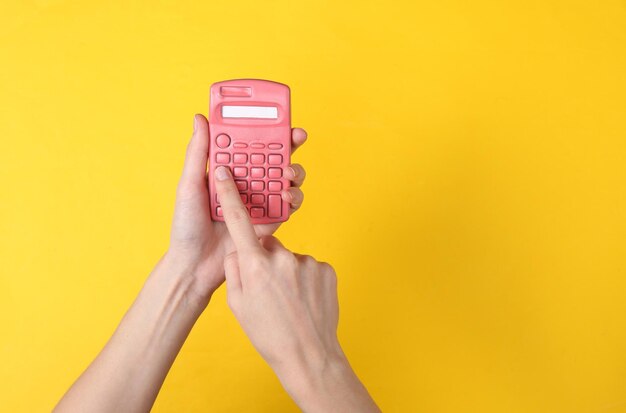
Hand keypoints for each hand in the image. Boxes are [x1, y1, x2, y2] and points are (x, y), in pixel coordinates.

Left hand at [167, 114, 307, 304]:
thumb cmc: (187, 226)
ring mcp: (259, 201)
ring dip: (293, 171)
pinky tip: (288, 196)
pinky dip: (293, 198)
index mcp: (227, 170)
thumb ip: (198, 152)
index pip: (250, 144)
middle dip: (289, 146)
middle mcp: (246, 183)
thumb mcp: (189, 185)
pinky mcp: (270, 221)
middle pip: (274, 158)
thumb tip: (200, 118)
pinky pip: (288, 206)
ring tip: (289, 173)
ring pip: (285, 179)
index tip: (277, 117)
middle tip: (296, 137)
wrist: (195, 266)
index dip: (265, 129)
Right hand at [215, 166, 379, 412]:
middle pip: (268, 246)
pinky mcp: (326, 269)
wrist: (309, 356)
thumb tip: (239, 250)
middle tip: (268, 290)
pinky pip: (309, 267)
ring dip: (286, 273)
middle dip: (265, 260)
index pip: (239, 222)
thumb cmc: (269, 334)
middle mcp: (283, 258)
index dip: (230, 195)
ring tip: (289, 302)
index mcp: (256, 266)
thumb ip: (235, 270)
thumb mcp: (238, 305)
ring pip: (289, 259)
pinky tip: (304, 301)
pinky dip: (305, 279)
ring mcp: (308, 263)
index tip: (223, 172)